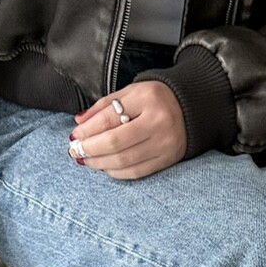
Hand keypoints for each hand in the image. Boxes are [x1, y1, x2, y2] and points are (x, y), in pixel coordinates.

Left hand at [69, 80, 185, 179]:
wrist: (191, 108)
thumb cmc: (155, 100)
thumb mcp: (131, 93)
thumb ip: (104, 106)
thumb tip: (79, 123)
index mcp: (147, 98)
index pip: (109, 118)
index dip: (88, 130)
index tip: (74, 136)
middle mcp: (158, 122)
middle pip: (115, 142)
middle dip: (90, 149)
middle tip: (75, 151)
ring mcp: (164, 143)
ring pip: (124, 160)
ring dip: (100, 163)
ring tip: (86, 160)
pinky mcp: (167, 160)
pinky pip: (136, 172)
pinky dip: (116, 172)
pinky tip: (104, 168)